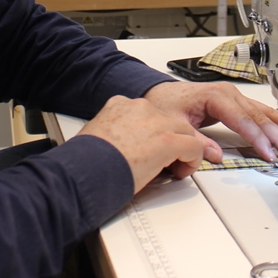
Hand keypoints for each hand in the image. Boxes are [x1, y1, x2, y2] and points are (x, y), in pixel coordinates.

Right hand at [76, 96, 206, 192]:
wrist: (85, 168)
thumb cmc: (84, 159)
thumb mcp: (94, 136)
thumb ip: (111, 135)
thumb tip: (115, 149)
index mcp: (120, 105)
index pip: (148, 114)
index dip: (153, 133)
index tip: (150, 148)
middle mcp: (140, 108)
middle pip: (170, 120)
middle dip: (172, 140)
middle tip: (166, 160)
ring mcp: (156, 122)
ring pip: (185, 131)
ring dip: (184, 150)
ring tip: (176, 167)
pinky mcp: (167, 141)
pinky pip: (194, 147)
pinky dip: (192, 160)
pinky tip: (182, 172)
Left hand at [142, 80, 277, 162]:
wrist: (160, 94)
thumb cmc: (167, 104)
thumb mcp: (176, 125)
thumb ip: (196, 141)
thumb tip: (216, 156)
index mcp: (215, 96)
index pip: (244, 120)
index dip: (258, 138)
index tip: (270, 153)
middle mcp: (228, 94)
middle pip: (259, 116)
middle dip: (277, 135)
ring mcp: (234, 97)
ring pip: (264, 113)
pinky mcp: (236, 103)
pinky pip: (261, 113)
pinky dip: (276, 124)